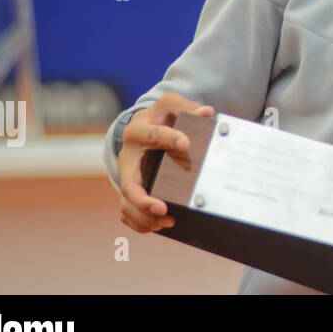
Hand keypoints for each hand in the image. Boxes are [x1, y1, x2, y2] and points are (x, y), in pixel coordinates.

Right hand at [117, 92, 214, 233]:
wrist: (142, 125)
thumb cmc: (160, 116)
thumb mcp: (171, 105)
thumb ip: (186, 107)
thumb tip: (206, 112)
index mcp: (138, 131)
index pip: (151, 134)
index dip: (169, 138)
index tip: (186, 144)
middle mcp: (127, 157)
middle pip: (128, 183)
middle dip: (143, 199)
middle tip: (162, 208)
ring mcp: (127, 175)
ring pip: (126, 202)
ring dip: (144, 216)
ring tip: (167, 221)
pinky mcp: (130, 189)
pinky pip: (126, 211)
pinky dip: (139, 222)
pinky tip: (158, 226)